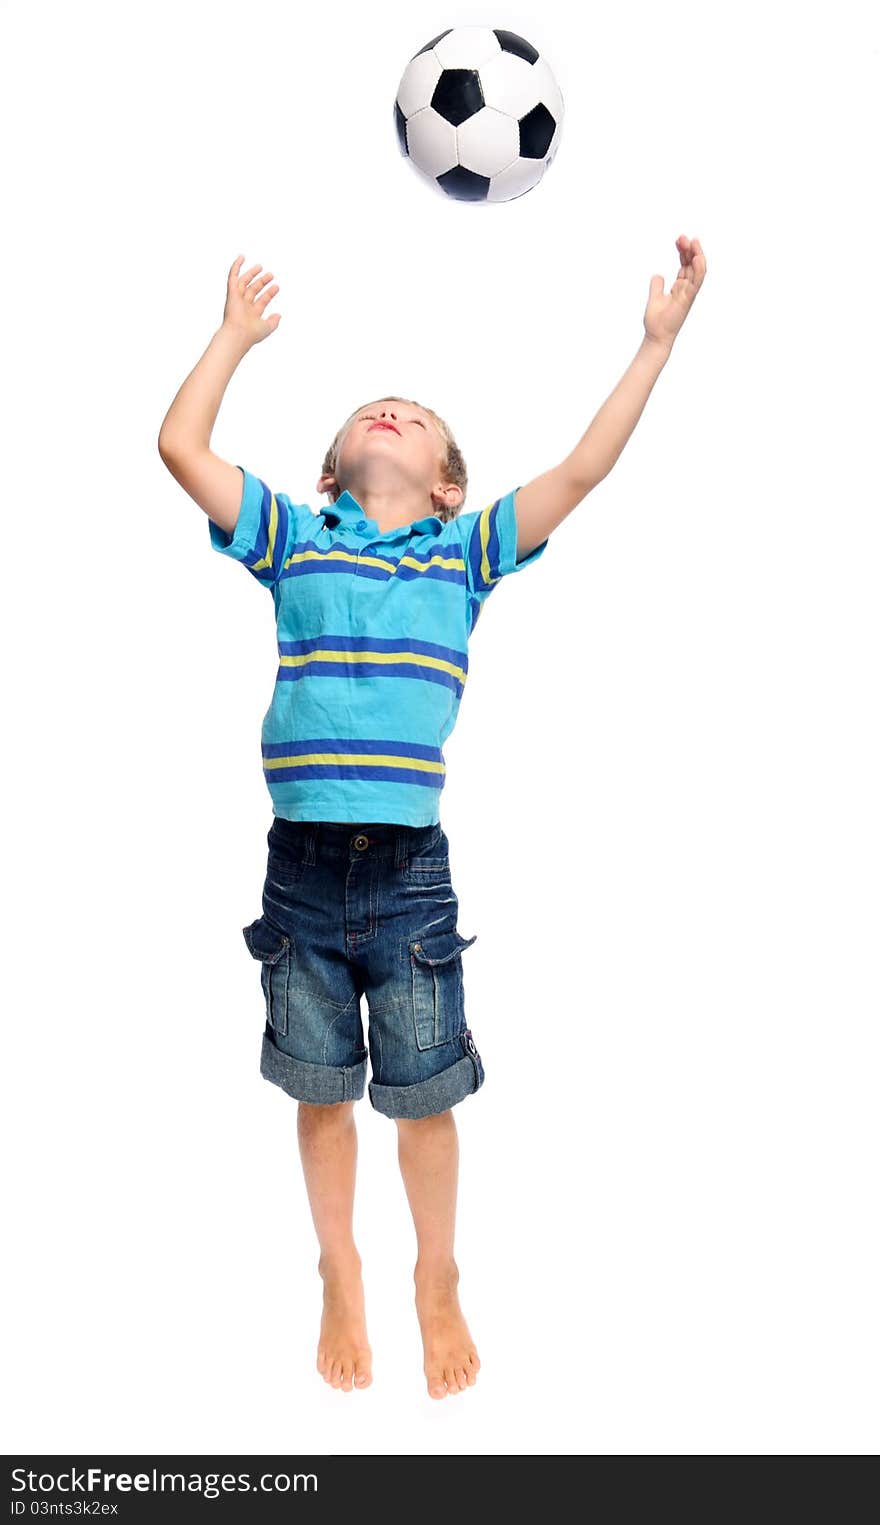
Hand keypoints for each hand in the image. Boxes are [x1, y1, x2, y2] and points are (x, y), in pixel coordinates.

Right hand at [221, 255, 280, 345]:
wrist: (239, 333)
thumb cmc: (251, 333)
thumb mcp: (267, 328)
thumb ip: (274, 322)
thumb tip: (279, 315)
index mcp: (252, 313)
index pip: (262, 300)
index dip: (270, 293)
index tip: (276, 287)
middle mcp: (244, 305)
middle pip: (254, 290)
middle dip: (262, 282)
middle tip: (271, 275)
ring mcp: (237, 298)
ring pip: (244, 282)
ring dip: (252, 274)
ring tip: (261, 267)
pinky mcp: (231, 292)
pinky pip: (232, 277)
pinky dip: (236, 266)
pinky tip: (242, 257)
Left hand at [644, 235, 705, 350]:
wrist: (656, 336)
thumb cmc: (656, 321)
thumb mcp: (655, 297)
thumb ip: (657, 285)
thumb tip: (658, 274)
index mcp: (680, 287)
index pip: (685, 265)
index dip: (683, 251)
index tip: (678, 240)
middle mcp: (687, 288)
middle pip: (692, 264)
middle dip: (689, 249)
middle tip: (682, 237)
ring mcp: (689, 293)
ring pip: (698, 270)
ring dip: (696, 254)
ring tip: (691, 241)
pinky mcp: (688, 299)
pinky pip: (697, 282)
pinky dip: (699, 269)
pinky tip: (697, 257)